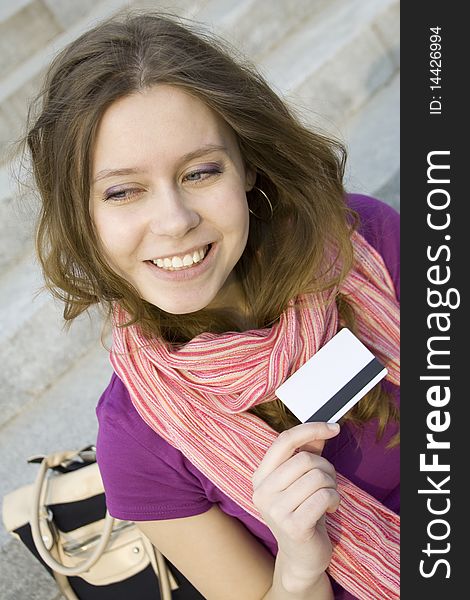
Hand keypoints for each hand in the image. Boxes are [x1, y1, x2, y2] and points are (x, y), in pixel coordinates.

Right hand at [252, 422, 340, 583]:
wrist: (301, 556)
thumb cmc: (302, 511)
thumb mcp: (301, 480)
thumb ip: (308, 452)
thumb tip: (323, 428)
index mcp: (261, 476)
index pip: (284, 440)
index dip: (311, 429)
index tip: (333, 427)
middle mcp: (262, 492)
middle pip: (305, 459)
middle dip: (326, 467)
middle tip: (330, 481)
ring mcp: (275, 511)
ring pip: (317, 477)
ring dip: (332, 485)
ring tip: (329, 496)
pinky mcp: (292, 526)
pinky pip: (324, 496)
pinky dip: (335, 499)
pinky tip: (330, 509)